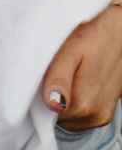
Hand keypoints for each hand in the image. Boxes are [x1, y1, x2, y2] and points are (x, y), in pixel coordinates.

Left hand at [42, 4, 121, 129]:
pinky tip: (74, 80)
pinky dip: (72, 102)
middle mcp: (94, 117)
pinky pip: (79, 116)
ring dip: (61, 101)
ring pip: (68, 118)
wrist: (119, 32)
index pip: (44, 115)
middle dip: (49, 98)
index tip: (39, 76)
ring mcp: (101, 118)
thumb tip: (52, 104)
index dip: (36, 96)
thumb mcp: (70, 50)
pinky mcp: (104, 114)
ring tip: (66, 73)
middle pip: (56, 118)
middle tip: (52, 71)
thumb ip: (59, 78)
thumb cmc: (92, 35)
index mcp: (82, 105)